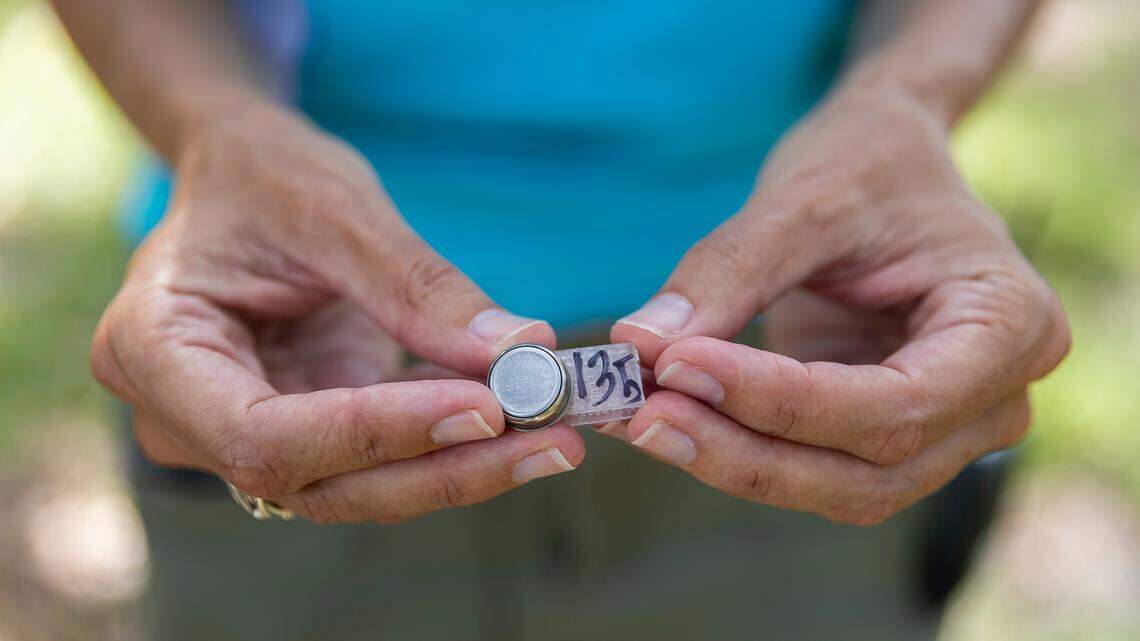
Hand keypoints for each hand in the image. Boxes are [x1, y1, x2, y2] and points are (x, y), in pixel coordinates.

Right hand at [92, 103, 582, 522]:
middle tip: (553, 439)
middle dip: (443, 467)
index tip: (486, 407)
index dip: (379, 431)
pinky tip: (526, 428)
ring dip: (461, 468)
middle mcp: (185, 418)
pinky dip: (452, 448)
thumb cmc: (264, 177)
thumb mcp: (336, 208)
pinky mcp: (300, 436)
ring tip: (556, 436)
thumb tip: (524, 352)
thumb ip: (420, 287)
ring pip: (359, 487)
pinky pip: (380, 462)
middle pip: (321, 481)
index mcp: (153, 350)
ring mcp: (241, 436)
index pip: (267, 433)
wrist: (243, 181)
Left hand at [610, 87, 1069, 524]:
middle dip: (744, 448)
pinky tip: (666, 415)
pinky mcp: (886, 433)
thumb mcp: (802, 198)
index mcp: (1010, 324)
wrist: (885, 163)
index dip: (781, 400)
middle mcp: (995, 396)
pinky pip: (812, 467)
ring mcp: (947, 427)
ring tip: (637, 417)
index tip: (678, 366)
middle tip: (639, 412)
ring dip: (731, 460)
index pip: (896, 403)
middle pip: (866, 468)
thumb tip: (640, 345)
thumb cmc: (866, 164)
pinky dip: (736, 446)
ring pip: (837, 486)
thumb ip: (726, 272)